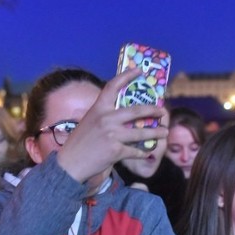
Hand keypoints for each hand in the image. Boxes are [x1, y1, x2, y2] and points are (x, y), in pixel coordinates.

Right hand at [56, 67, 168, 183]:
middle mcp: (106, 119)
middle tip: (163, 111)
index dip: (127, 76)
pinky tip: (146, 153)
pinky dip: (142, 153)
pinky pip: (135, 151)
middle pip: (137, 110)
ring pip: (141, 132)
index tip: (139, 70)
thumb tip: (122, 114)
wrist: (70, 164)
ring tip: (164, 132)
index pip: (113, 86)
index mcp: (98, 108)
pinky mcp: (116, 151)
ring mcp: (112, 135)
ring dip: (156, 133)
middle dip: (153, 110)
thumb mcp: (89, 122)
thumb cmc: (79, 143)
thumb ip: (104, 116)